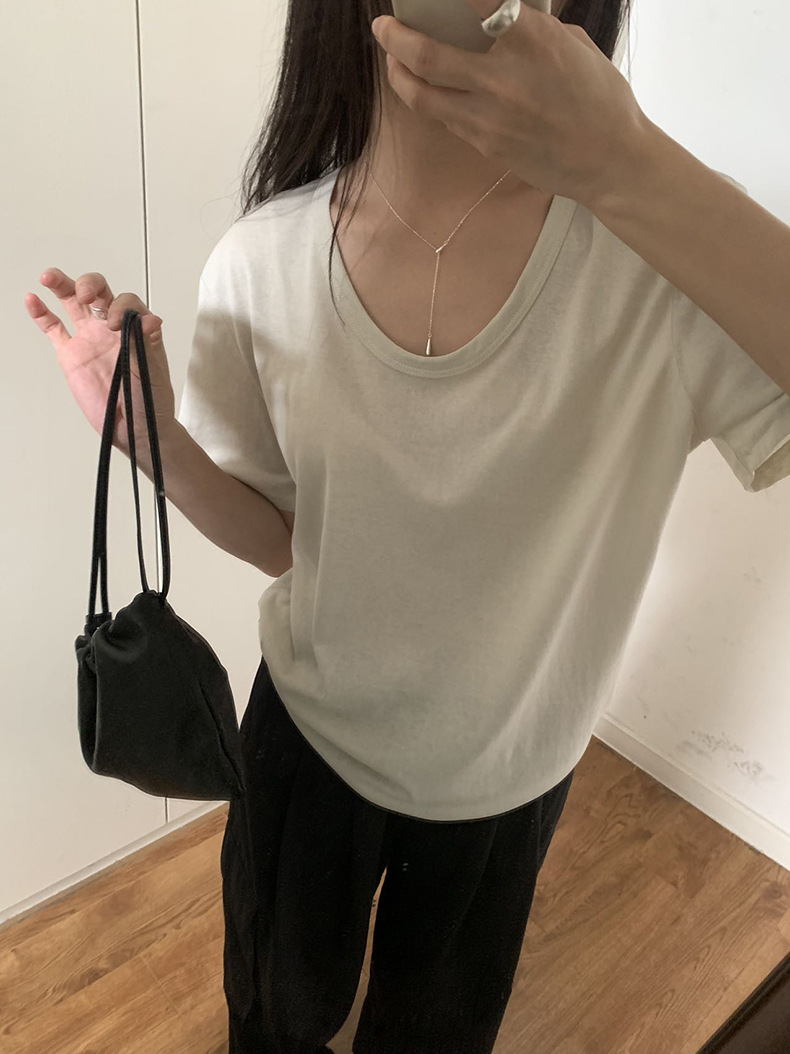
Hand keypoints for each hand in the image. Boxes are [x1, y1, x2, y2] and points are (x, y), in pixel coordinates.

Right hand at [25, 268, 175, 453]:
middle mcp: (112, 329)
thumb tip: (149, 319)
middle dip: (89, 284)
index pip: (126, 302)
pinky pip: (54, 328)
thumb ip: (148, 343)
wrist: (133, 428)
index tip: (117, 325)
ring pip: (73, 303)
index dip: (120, 306)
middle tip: (85, 293)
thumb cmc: (150, 399)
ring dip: (62, 285)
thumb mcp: (154, 370)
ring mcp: (90, 339)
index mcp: (135, 329)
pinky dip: (42, 314)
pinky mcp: (71, 354)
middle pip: (98, 292)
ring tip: (49, 277)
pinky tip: (33, 299)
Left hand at [371, 0, 648, 209]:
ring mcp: (489, 116)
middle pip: (427, 56)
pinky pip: (444, 117)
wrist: (609, 161)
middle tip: (382, 28)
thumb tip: (502, 19)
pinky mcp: (485, 144)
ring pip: (423, 95)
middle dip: (395, 39)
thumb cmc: (600, 99)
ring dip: (399, 75)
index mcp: (532, 40)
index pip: (478, 1)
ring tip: (392, 61)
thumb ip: (533, 30)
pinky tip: (423, 88)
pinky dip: (428, 100)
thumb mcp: (573, 46)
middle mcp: (503, 78)